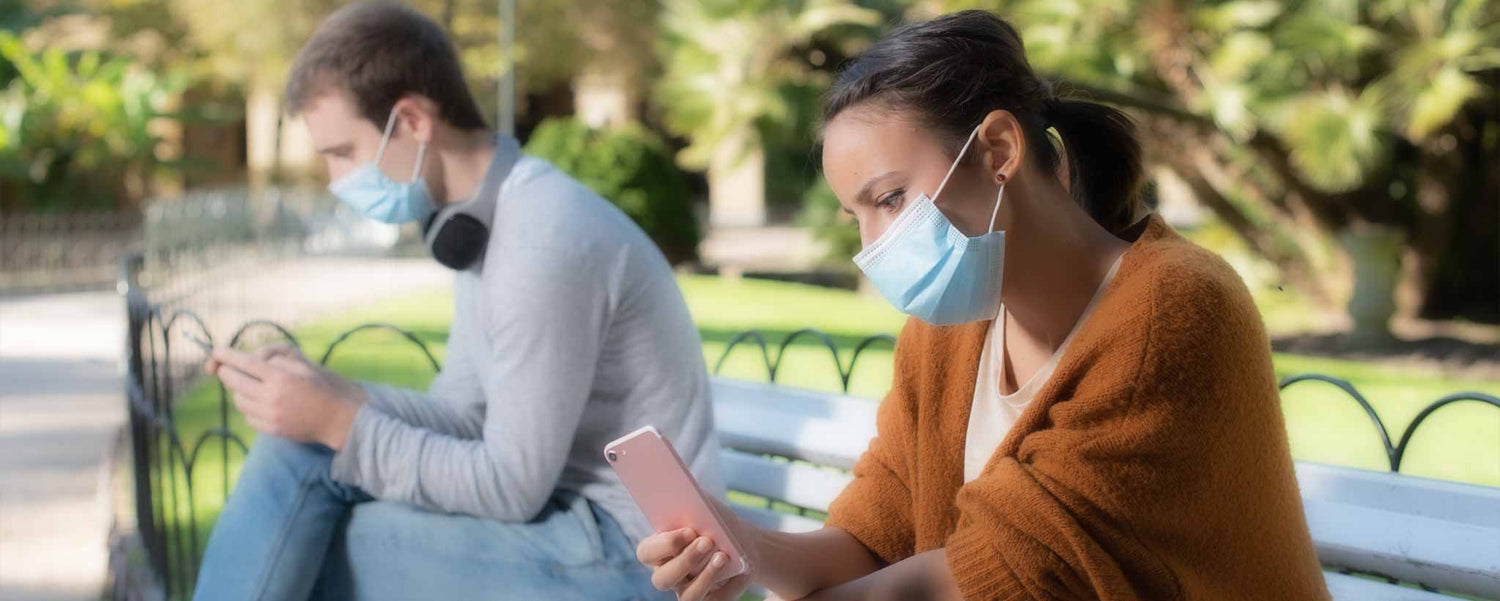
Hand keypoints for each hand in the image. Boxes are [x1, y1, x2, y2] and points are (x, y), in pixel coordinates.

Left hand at [205, 343, 366, 448]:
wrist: (336, 418)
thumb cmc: (320, 387)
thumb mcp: (302, 365)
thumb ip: (276, 360)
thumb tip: (250, 360)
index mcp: (281, 378)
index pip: (245, 363)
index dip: (226, 355)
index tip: (216, 351)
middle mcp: (272, 397)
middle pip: (233, 381)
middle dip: (225, 372)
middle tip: (225, 368)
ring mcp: (270, 415)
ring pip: (238, 400)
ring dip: (238, 390)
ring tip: (248, 386)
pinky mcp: (270, 429)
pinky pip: (247, 416)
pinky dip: (248, 407)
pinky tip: (259, 403)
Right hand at [636, 497, 760, 600]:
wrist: (744, 543)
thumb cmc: (716, 522)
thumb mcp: (706, 507)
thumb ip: (692, 500)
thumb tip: (682, 490)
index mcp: (659, 549)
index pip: (646, 553)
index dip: (664, 545)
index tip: (688, 531)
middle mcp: (668, 573)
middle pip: (662, 579)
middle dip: (685, 560)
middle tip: (707, 541)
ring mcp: (686, 590)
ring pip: (687, 595)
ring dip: (705, 575)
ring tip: (722, 555)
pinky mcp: (707, 599)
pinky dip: (721, 585)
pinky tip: (728, 564)